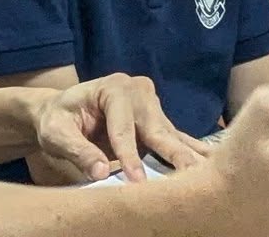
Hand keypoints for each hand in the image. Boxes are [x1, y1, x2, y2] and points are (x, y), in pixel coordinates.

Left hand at [32, 73, 211, 182]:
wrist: (62, 111)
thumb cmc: (57, 120)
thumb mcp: (56, 134)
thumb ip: (77, 150)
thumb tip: (100, 171)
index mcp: (112, 88)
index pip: (123, 128)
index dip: (129, 156)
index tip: (136, 180)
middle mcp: (138, 91)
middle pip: (156, 128)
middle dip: (172, 154)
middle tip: (191, 175)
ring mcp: (152, 105)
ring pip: (171, 136)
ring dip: (187, 157)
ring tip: (210, 174)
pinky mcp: (159, 121)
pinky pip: (176, 139)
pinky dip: (192, 153)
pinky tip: (212, 164)